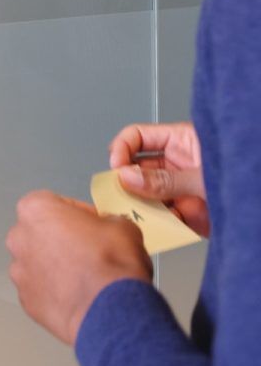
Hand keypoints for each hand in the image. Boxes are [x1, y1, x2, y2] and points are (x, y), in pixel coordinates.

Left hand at [6, 191, 151, 344]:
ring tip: (84, 276)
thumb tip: (107, 227)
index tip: (93, 224)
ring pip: (38, 263)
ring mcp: (18, 271)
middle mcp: (19, 237)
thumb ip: (105, 220)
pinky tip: (76, 295)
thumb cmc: (111, 262)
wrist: (109, 309)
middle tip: (88, 251)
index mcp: (35, 209)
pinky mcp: (25, 299)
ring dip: (56, 267)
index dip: (78, 213)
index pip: (55, 203)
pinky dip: (55, 292)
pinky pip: (40, 290)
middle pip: (41, 233)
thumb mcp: (122, 225)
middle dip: (62, 240)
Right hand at [109, 121, 208, 236]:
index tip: (117, 168)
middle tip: (119, 195)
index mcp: (180, 141)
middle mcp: (175, 163)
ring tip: (137, 215)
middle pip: (135, 167)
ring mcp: (179, 189)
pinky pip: (160, 217)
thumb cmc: (248, 173)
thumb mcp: (204, 175)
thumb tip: (126, 177)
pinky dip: (154, 225)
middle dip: (125, 181)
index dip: (121, 149)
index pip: (136, 137)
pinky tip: (156, 228)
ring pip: (144, 194)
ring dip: (138, 205)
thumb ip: (164, 179)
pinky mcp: (185, 213)